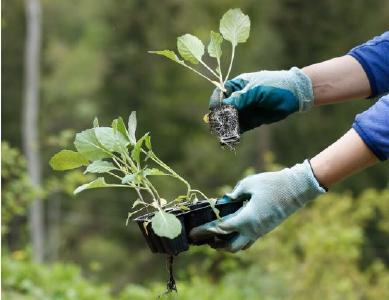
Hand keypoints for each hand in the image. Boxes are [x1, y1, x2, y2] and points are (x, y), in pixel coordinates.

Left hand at [189, 160, 325, 251]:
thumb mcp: (249, 184)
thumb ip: (234, 194)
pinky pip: (249, 240)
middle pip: (230, 246)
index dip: (205, 232)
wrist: (297, 188)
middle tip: (204, 237)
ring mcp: (261, 231)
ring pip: (240, 246)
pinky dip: (237, 239)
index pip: (220, 230)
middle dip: (215, 244)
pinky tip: (232, 230)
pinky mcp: (266, 229)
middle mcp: (253, 230)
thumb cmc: (272, 184)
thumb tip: (224, 201)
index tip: (193, 233)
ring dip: (226, 244)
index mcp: (246, 219)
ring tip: (216, 236)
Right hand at [209, 67, 313, 132]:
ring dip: (226, 128)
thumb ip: (239, 99)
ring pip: (230, 120)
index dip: (216, 103)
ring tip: (224, 136)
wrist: (294, 95)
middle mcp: (239, 98)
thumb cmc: (274, 86)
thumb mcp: (255, 90)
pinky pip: (240, 128)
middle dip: (220, 119)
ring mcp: (245, 110)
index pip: (220, 94)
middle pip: (223, 109)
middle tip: (218, 127)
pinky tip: (230, 139)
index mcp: (237, 86)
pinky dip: (235, 134)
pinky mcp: (251, 120)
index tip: (216, 112)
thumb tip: (222, 107)